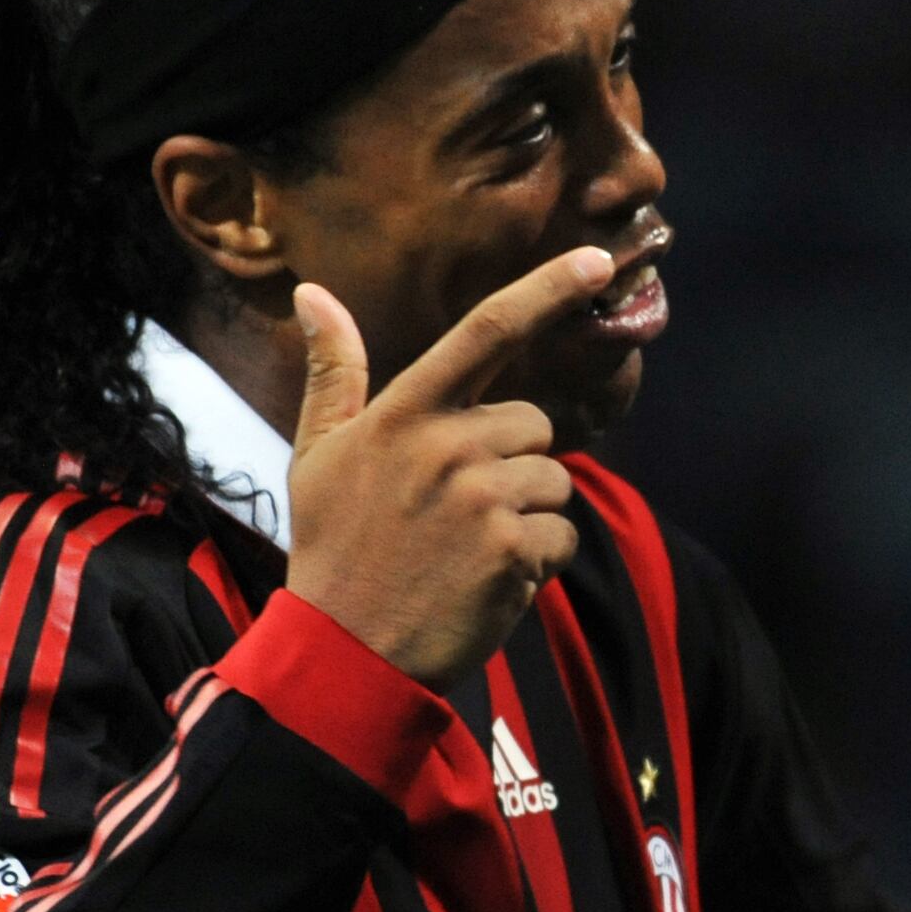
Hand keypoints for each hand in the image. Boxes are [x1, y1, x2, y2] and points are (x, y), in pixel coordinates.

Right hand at [284, 249, 612, 688]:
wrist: (346, 652)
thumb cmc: (332, 547)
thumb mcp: (317, 454)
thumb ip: (333, 372)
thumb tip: (313, 292)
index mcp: (404, 412)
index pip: (485, 331)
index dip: (546, 289)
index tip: (597, 260)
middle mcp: (447, 444)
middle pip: (536, 426)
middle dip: (514, 465)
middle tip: (456, 515)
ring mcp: (482, 496)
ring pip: (555, 483)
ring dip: (528, 518)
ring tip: (466, 553)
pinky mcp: (512, 548)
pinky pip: (562, 536)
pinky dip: (538, 564)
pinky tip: (486, 583)